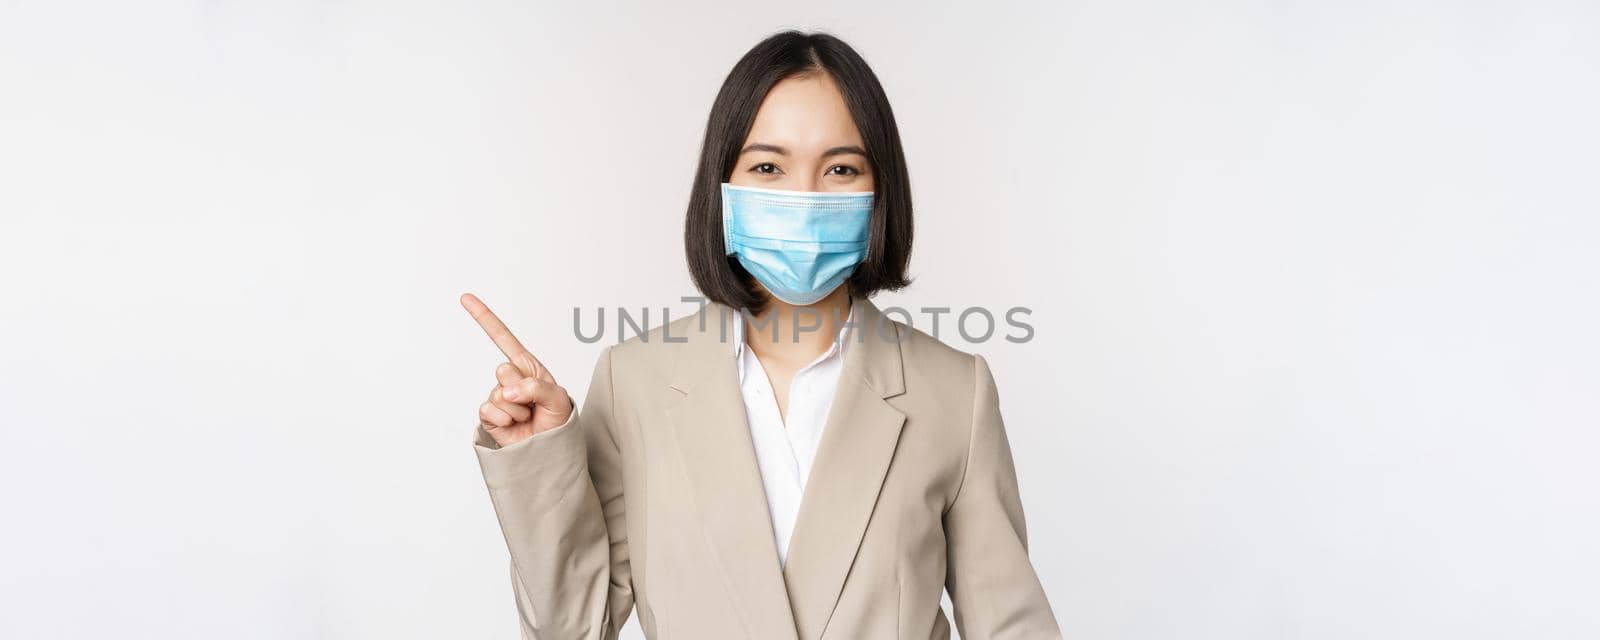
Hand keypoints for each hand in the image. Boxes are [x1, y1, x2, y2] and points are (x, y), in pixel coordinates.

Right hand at [461, 293, 573, 446]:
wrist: (549, 447)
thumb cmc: (557, 420)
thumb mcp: (558, 398)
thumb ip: (536, 387)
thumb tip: (508, 391)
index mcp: (526, 366)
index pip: (503, 338)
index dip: (484, 317)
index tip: (465, 298)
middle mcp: (510, 378)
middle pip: (503, 370)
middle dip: (522, 389)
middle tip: (534, 404)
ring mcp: (498, 396)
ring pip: (499, 394)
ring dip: (518, 409)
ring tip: (528, 417)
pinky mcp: (489, 415)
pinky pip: (490, 410)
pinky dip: (505, 419)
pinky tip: (515, 424)